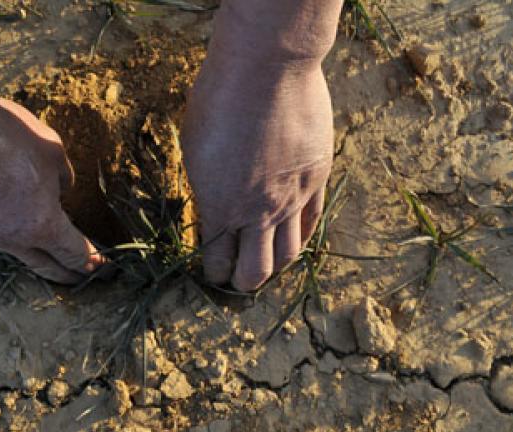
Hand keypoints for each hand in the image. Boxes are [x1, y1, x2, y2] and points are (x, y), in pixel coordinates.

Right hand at [0, 6, 100, 283]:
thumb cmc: (0, 133)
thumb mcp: (50, 147)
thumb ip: (61, 176)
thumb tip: (59, 190)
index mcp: (41, 222)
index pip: (73, 251)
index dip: (90, 261)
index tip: (100, 267)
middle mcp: (9, 237)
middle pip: (43, 264)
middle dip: (65, 273)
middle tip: (80, 278)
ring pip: (10, 245)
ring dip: (28, 244)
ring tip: (38, 238)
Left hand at [183, 59, 332, 291]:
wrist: (268, 68)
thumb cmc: (217, 101)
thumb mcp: (194, 148)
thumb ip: (205, 186)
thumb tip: (213, 203)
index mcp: (219, 209)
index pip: (217, 262)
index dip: (213, 272)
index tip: (210, 270)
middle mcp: (258, 213)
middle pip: (256, 272)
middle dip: (243, 282)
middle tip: (237, 279)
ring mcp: (292, 198)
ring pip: (289, 255)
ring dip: (276, 266)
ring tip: (268, 263)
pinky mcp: (318, 178)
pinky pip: (312, 222)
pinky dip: (301, 236)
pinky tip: (294, 236)